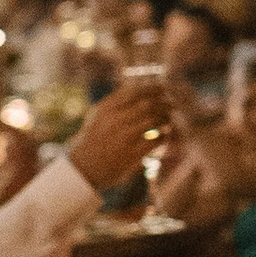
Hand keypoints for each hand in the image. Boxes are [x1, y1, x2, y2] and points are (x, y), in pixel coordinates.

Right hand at [70, 74, 170, 192]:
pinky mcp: (133, 154)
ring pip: (154, 120)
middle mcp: (115, 120)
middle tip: (171, 105)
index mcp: (107, 108)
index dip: (153, 89)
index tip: (162, 89)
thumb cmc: (94, 139)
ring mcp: (124, 137)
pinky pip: (156, 140)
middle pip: (148, 104)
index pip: (135, 91)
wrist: (85, 168)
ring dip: (165, 119)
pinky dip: (164, 136)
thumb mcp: (97, 116)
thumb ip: (115, 101)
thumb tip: (140, 88)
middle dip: (164, 103)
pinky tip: (163, 136)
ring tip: (168, 120)